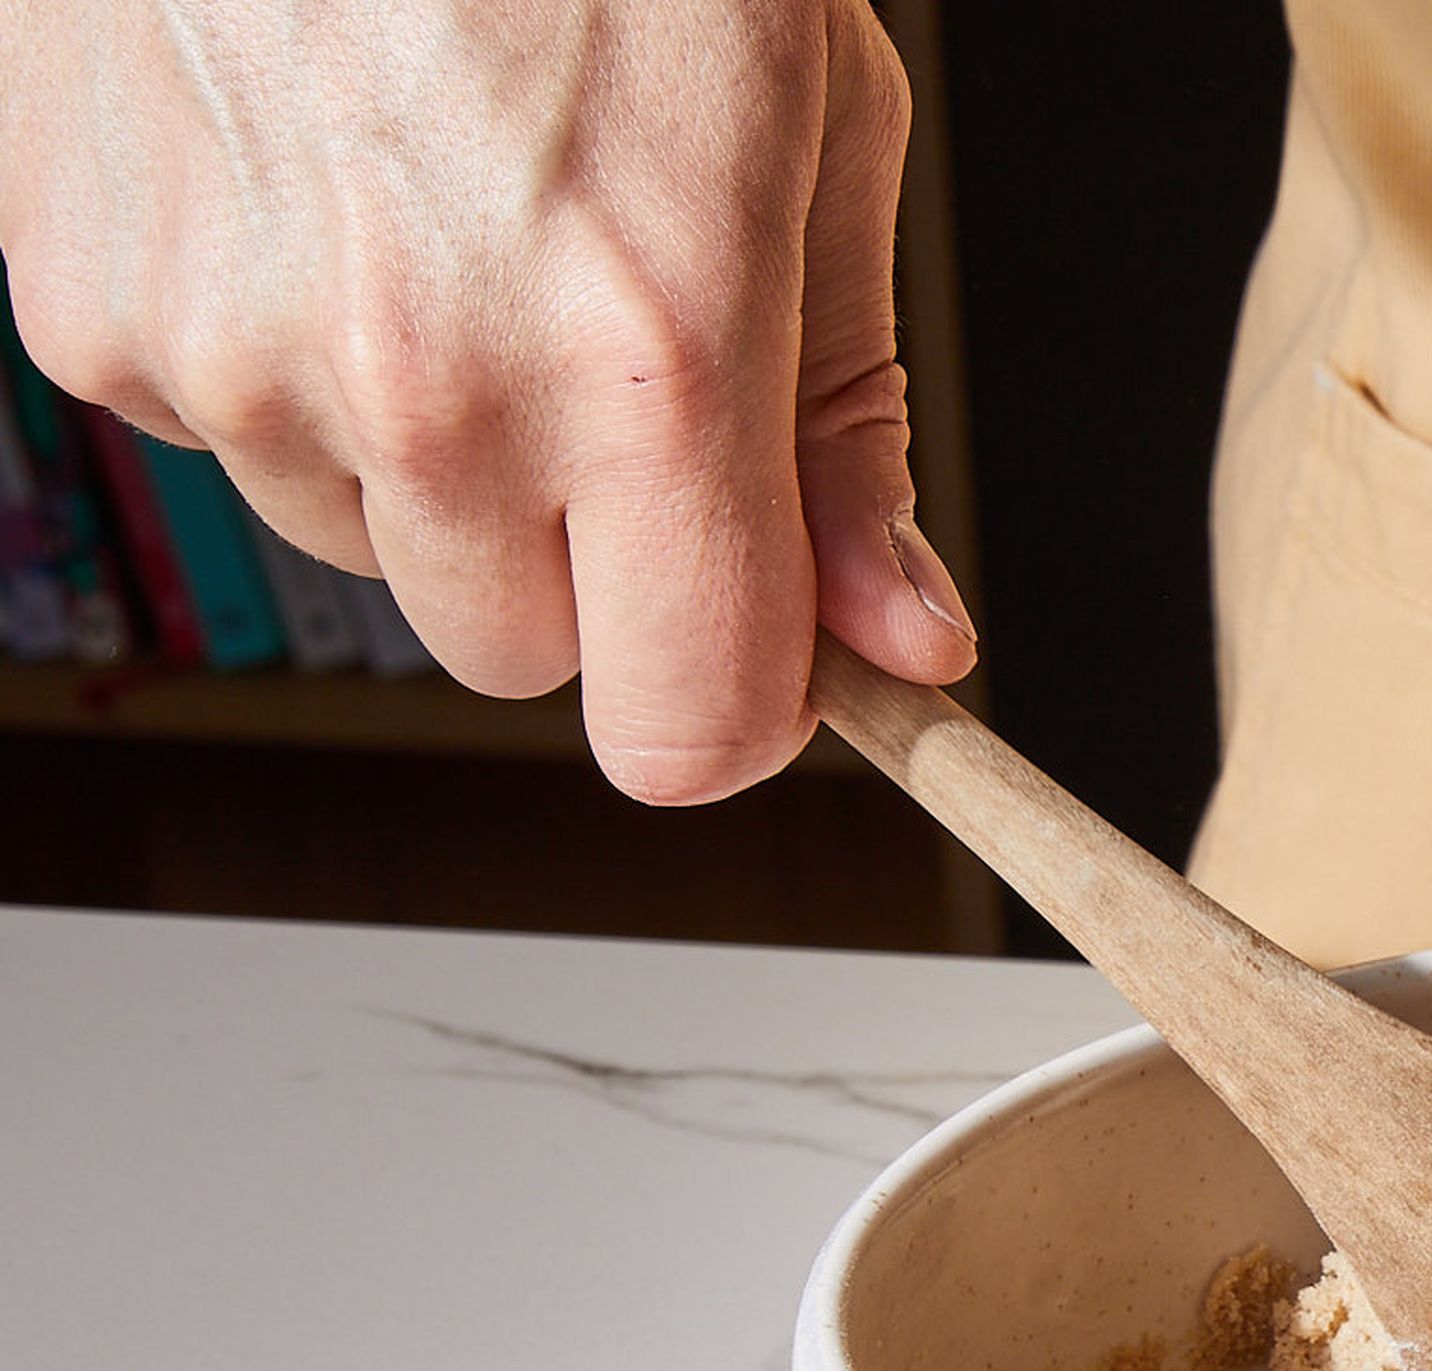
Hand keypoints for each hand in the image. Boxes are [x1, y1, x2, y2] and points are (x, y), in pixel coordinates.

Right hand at [0, 0, 971, 796]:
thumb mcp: (815, 138)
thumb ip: (850, 425)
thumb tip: (901, 641)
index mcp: (646, 362)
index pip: (688, 731)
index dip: (733, 702)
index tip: (754, 639)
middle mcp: (427, 392)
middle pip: (527, 658)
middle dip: (584, 556)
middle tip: (593, 351)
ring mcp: (234, 356)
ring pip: (372, 551)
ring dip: (425, 454)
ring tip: (442, 229)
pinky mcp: (88, 310)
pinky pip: (225, 439)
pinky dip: (278, 355)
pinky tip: (315, 191)